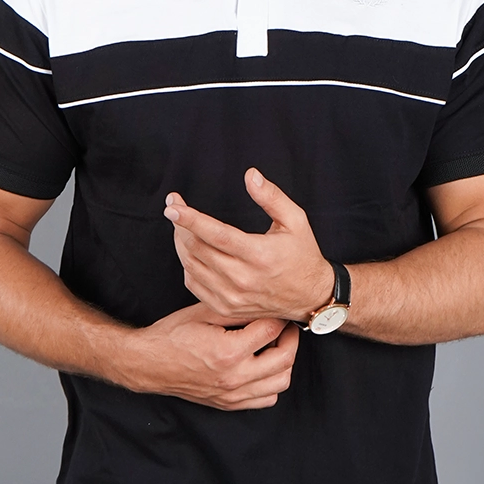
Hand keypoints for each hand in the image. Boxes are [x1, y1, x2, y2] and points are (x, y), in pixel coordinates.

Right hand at [125, 300, 298, 409]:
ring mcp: (233, 394)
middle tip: (285, 325)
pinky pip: (267, 399)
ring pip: (281, 382)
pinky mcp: (229, 403)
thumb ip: (238, 310)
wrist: (149, 363)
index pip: (271, 330)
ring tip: (277, 345)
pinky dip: (273, 382)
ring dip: (285, 361)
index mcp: (228, 351)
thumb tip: (265, 305)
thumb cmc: (173, 335)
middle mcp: (234, 377)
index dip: (278, 316)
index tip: (278, 309)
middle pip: (284, 358)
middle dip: (290, 337)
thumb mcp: (205, 312)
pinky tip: (265, 366)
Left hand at [163, 168, 334, 323]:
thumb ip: (271, 197)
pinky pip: (194, 284)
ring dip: (180, 243)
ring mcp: (232, 297)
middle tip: (174, 208)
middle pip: (197, 248)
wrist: (310, 297)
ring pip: (191, 266)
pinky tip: (191, 251)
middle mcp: (243, 279)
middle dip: (179, 225)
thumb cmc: (302, 255)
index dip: (190, 218)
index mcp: (259, 255)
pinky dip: (187, 265)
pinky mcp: (226, 308)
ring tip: (180, 226)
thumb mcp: (295, 220)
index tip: (172, 205)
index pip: (215, 234)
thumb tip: (250, 175)